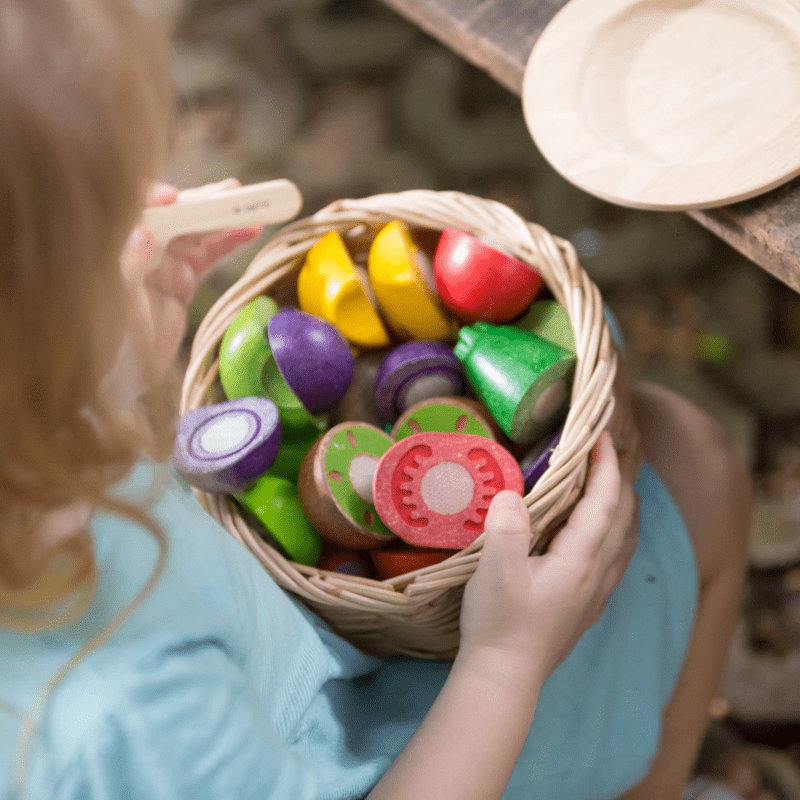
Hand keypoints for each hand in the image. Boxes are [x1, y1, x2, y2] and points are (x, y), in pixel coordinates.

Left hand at [121, 179, 261, 381]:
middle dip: (201, 200)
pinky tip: (251, 229)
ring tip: (250, 203)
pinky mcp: (181, 283)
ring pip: (196, 232)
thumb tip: (144, 232)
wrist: (115, 376)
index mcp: (116, 245)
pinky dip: (229, 242)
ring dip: (223, 217)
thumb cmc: (102, 338)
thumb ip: (127, 267)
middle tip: (233, 190)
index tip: (175, 198)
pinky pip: (207, 256)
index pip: (136, 211)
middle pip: (173, 215)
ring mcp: (162, 265)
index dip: (155, 199)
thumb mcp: (113, 304)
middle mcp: (139, 248)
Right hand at [459, 431, 639, 688]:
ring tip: (610, 487)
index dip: (606, 466)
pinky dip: (618, 534)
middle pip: (624, 519)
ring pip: (625, 541)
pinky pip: (616, 560)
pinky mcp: (586, 608)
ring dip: (623, 508)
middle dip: (619, 481)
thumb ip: (507, 529)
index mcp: (579, 560)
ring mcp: (595, 594)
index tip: (602, 436)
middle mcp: (596, 575)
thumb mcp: (495, 572)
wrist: (504, 677)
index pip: (604, 502)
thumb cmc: (498, 623)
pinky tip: (601, 538)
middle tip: (604, 453)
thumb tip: (511, 493)